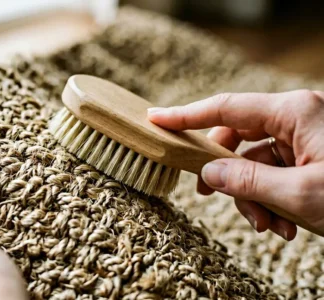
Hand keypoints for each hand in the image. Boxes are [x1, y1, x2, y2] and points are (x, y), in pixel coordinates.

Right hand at [148, 90, 323, 240]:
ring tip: (270, 227)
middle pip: (237, 138)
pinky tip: (286, 226)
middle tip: (207, 195)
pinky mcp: (311, 156)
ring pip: (255, 163)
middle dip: (226, 175)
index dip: (186, 116)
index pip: (225, 109)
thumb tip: (208, 173)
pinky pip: (275, 173)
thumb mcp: (301, 192)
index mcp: (293, 112)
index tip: (155, 119)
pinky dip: (273, 200)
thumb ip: (248, 181)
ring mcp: (305, 137)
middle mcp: (296, 117)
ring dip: (254, 198)